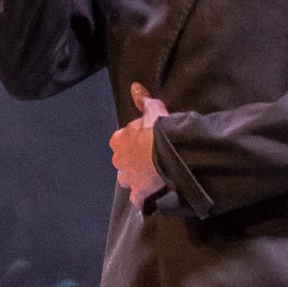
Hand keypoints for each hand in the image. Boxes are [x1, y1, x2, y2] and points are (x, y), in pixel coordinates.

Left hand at [109, 83, 168, 208]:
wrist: (168, 152)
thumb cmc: (158, 130)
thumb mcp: (153, 110)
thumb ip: (143, 100)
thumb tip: (134, 86)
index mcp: (119, 140)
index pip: (120, 140)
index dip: (132, 140)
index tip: (144, 140)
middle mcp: (118, 160)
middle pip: (122, 161)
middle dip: (131, 160)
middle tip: (149, 158)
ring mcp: (128, 178)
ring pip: (126, 179)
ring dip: (135, 178)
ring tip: (149, 177)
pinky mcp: (139, 193)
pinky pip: (138, 200)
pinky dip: (143, 200)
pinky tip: (150, 199)